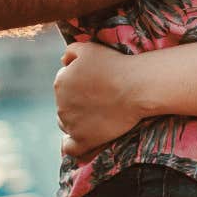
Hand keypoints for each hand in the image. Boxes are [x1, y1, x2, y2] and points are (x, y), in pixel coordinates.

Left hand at [54, 40, 145, 156]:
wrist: (136, 87)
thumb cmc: (115, 65)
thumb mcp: (89, 48)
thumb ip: (70, 51)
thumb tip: (62, 61)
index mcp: (60, 82)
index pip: (64, 84)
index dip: (79, 83)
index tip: (95, 84)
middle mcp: (61, 104)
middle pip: (65, 104)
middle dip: (77, 101)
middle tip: (99, 98)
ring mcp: (71, 124)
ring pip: (66, 123)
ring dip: (76, 120)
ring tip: (96, 115)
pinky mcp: (83, 140)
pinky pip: (70, 147)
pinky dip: (70, 145)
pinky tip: (78, 140)